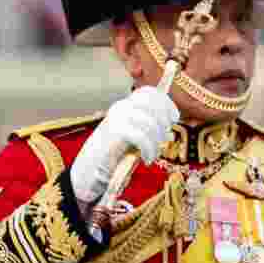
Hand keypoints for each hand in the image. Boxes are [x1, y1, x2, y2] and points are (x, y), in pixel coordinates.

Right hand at [70, 86, 179, 204]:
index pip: (150, 93)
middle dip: (164, 123)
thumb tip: (169, 127)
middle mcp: (121, 107)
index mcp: (125, 105)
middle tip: (164, 140)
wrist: (89, 170)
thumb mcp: (133, 135)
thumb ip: (147, 126)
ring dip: (157, 142)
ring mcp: (117, 118)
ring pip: (150, 123)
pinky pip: (142, 137)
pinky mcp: (115, 132)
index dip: (166, 103)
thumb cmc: (114, 153)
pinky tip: (147, 159)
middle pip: (153, 104)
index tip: (174, 118)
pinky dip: (149, 150)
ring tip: (153, 154)